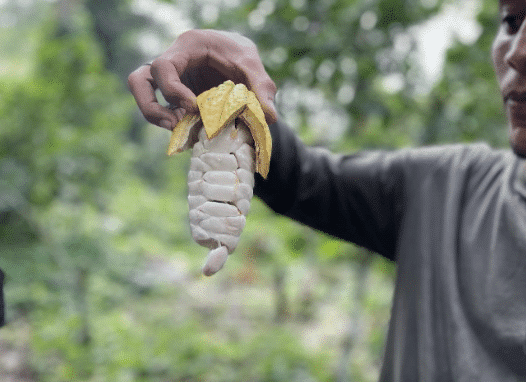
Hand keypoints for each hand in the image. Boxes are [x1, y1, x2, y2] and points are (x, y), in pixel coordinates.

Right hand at [127, 29, 277, 129]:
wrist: (238, 58)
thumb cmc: (242, 55)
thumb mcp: (253, 65)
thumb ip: (262, 88)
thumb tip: (269, 116)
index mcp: (188, 46)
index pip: (163, 66)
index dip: (173, 90)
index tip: (193, 108)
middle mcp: (173, 60)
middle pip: (140, 80)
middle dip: (152, 107)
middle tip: (176, 124)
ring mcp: (169, 78)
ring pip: (141, 92)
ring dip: (154, 114)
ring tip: (177, 130)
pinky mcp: (173, 94)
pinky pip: (159, 106)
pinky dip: (169, 120)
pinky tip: (189, 131)